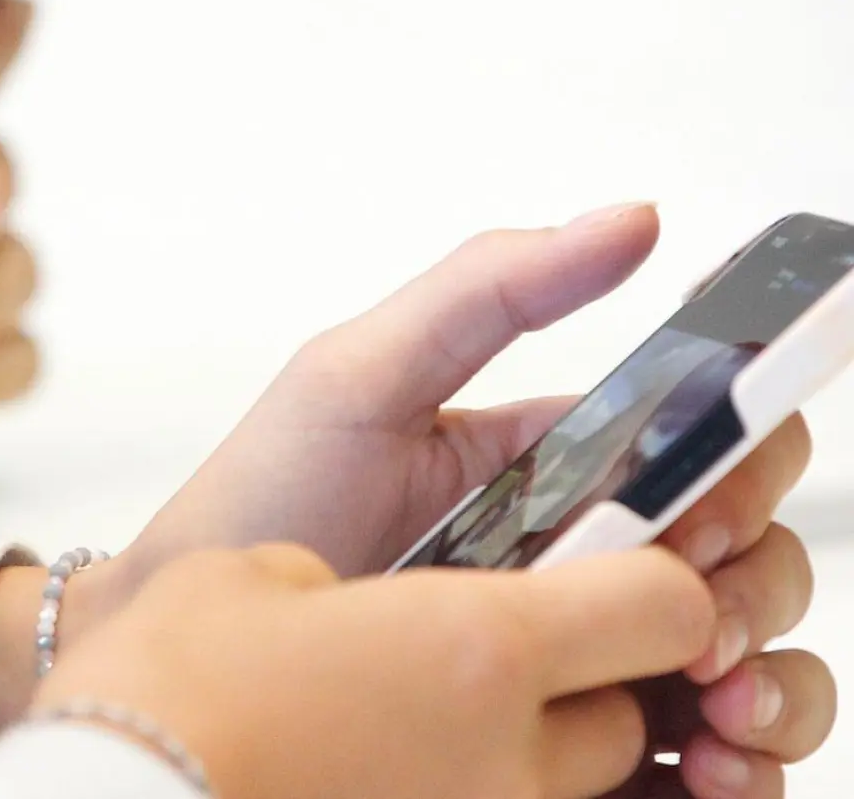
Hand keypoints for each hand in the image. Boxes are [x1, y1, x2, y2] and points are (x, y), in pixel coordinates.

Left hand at [89, 204, 832, 792]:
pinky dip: (735, 762)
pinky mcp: (566, 742)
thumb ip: (486, 291)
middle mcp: (584, 556)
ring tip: (719, 704)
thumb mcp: (360, 377)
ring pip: (745, 662)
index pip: (712, 451)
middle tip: (703, 623)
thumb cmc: (263, 503)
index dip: (742, 472)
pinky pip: (688, 756)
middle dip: (758, 584)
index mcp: (561, 463)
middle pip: (746, 560)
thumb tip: (634, 220)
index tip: (704, 511)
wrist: (193, 647)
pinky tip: (707, 765)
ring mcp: (577, 652)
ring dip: (770, 678)